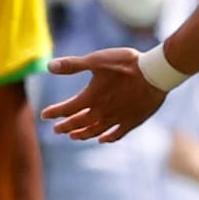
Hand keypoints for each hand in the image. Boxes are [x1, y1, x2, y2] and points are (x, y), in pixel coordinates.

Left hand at [41, 46, 168, 142]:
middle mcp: (101, 113)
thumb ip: (72, 65)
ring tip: (74, 137)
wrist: (154, 74)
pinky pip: (116, 134)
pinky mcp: (132, 122)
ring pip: (95, 131)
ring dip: (82, 135)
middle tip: (56, 130)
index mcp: (91, 98)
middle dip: (65, 126)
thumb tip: (48, 66)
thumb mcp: (96, 60)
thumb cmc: (125, 64)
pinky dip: (107, 138)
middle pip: (78, 123)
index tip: (44, 115)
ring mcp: (117, 119)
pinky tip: (103, 139)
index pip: (67, 109)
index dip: (54, 113)